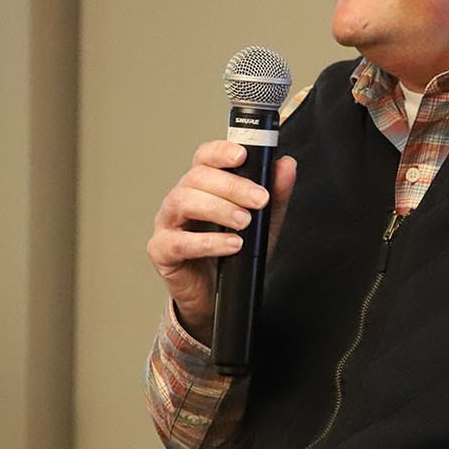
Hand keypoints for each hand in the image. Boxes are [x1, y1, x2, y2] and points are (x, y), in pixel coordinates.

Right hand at [147, 140, 298, 341]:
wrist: (217, 296)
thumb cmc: (235, 253)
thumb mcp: (263, 223)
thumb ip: (275, 195)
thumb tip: (286, 166)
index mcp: (202, 185)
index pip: (205, 157)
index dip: (221, 152)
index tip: (242, 156)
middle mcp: (181, 198)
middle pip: (197, 177)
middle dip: (232, 186)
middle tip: (259, 200)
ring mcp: (168, 223)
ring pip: (183, 201)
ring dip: (218, 209)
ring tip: (244, 222)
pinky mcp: (162, 250)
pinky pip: (179, 242)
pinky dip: (208, 242)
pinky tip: (232, 244)